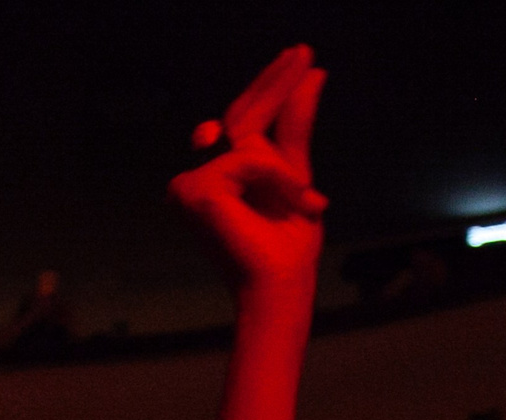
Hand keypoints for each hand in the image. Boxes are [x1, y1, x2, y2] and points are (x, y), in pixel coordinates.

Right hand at [168, 46, 327, 292]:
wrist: (281, 284)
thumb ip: (296, 127)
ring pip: (247, 143)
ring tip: (308, 202)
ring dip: (286, 172)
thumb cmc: (288, 245)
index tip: (299, 56)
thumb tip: (314, 72)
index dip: (269, 86)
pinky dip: (275, 180)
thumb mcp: (298, 176)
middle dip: (273, 83)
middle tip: (303, 50)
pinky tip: (291, 204)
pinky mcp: (193, 191)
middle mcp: (203, 174)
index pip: (245, 118)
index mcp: (225, 173)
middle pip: (240, 115)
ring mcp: (191, 183)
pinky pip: (245, 160)